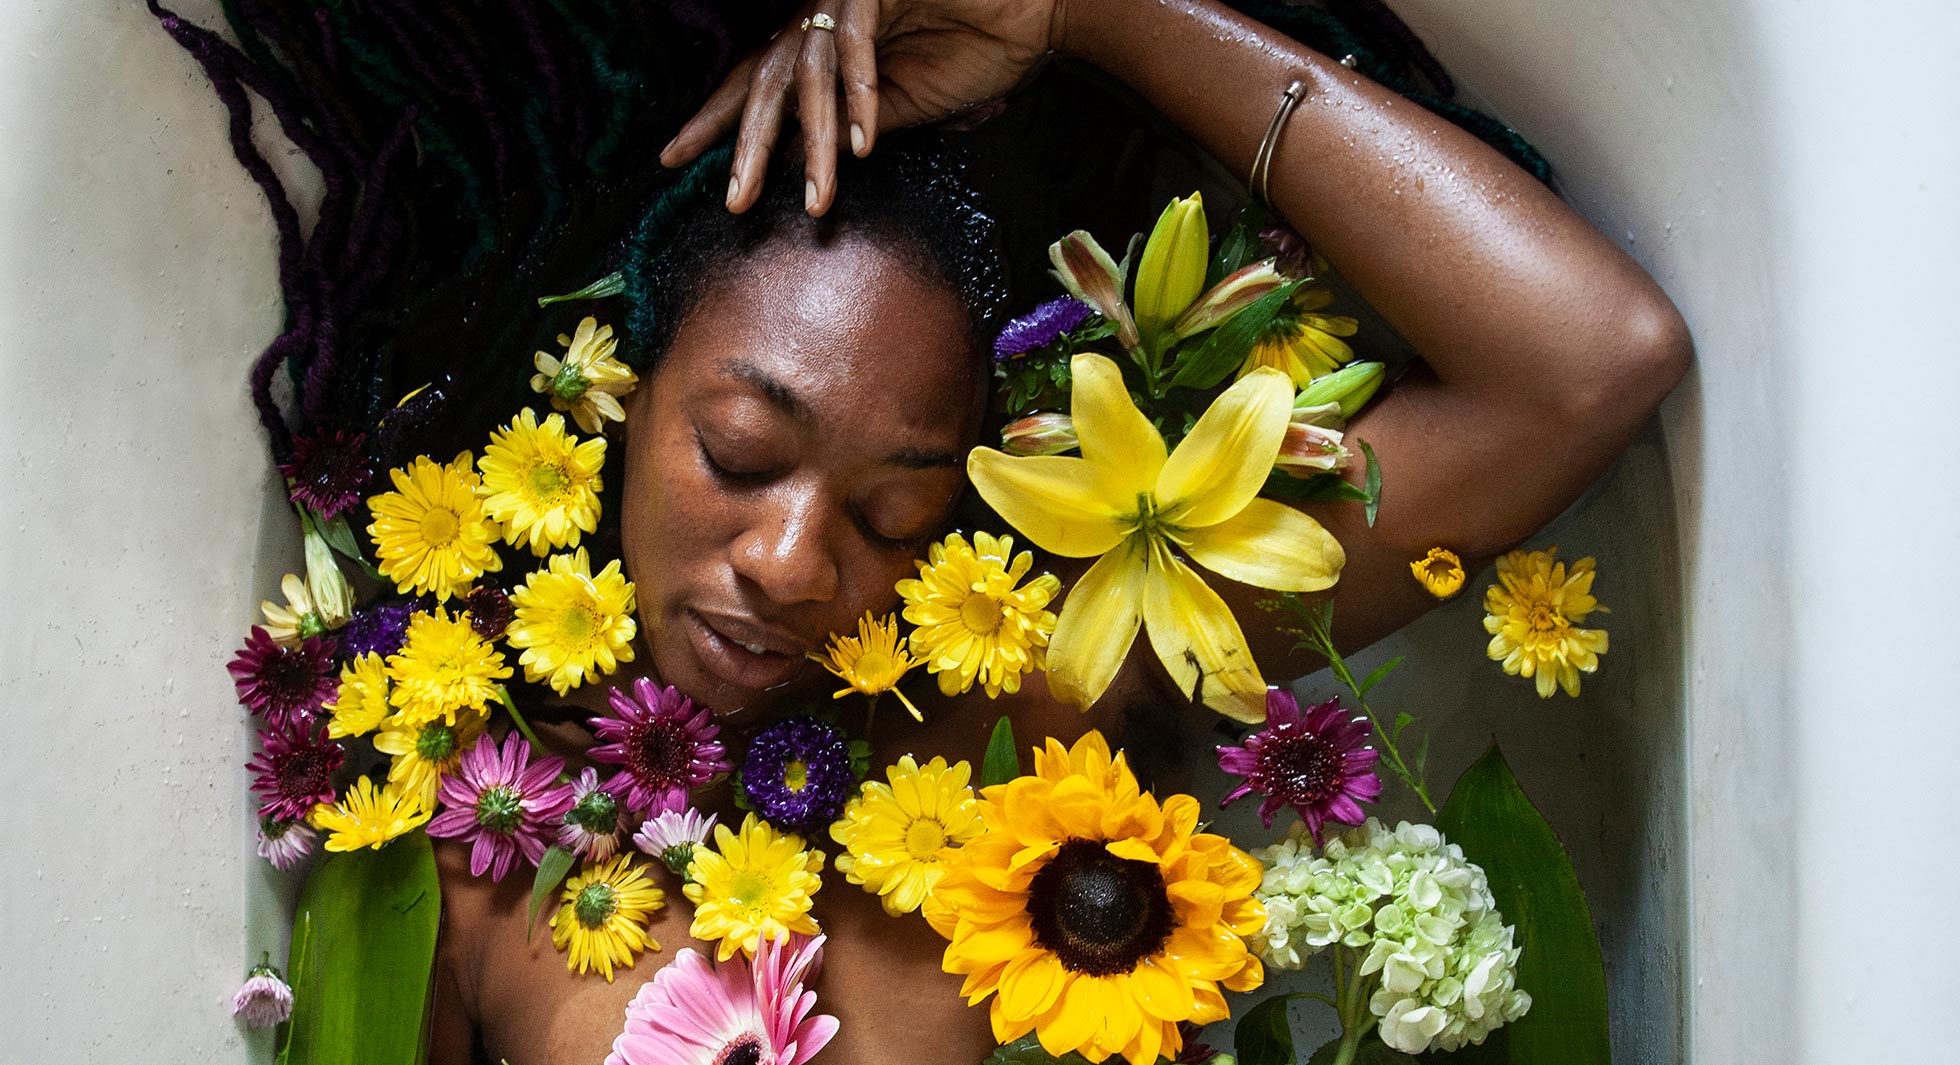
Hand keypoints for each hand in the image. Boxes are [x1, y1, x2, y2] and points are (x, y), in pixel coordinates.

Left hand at [659, 0, 1060, 215]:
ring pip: (810, 72)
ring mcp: (850, 0)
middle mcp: (825, 20)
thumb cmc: (970, 52)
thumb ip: (847, 128)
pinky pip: (856, 43)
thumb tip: (800, 162)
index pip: (756, 84)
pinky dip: (859, 95)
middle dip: (749, 144)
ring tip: (819, 195)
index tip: (675, 160)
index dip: (717, 120)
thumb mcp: (899, 108)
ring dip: (815, 139)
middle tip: (735, 198)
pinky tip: (864, 143)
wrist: (1031, 16)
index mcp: (821, 46)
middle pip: (767, 81)